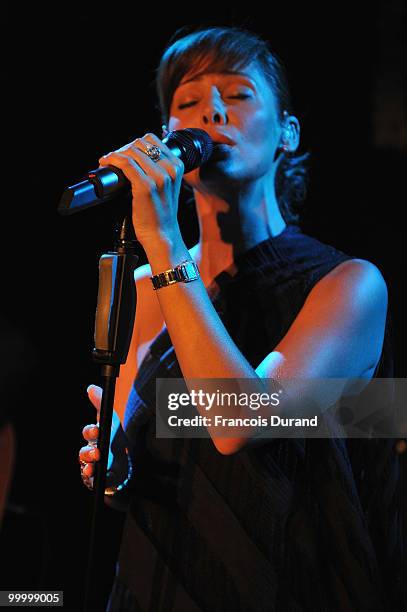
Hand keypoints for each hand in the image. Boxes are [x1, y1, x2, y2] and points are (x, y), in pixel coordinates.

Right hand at [79, 385, 129, 497]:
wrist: (125, 464)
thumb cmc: (115, 439)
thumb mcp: (112, 420)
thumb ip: (100, 404)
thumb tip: (90, 387)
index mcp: (95, 437)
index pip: (89, 432)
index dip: (91, 431)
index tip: (97, 429)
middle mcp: (91, 451)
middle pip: (84, 452)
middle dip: (88, 452)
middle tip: (97, 452)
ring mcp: (92, 466)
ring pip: (85, 466)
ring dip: (89, 465)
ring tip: (94, 466)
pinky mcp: (96, 479)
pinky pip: (90, 480)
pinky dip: (91, 478)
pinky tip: (94, 476)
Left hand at [98, 133, 184, 249]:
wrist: (162, 235)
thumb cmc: (161, 214)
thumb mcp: (166, 187)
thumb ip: (158, 170)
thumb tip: (135, 156)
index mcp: (177, 166)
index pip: (152, 140)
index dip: (135, 144)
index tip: (125, 153)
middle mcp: (169, 169)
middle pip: (140, 144)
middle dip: (124, 149)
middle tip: (115, 160)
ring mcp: (158, 177)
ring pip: (131, 151)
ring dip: (116, 154)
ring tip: (109, 162)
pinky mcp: (145, 186)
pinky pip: (125, 163)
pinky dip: (112, 160)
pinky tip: (107, 163)